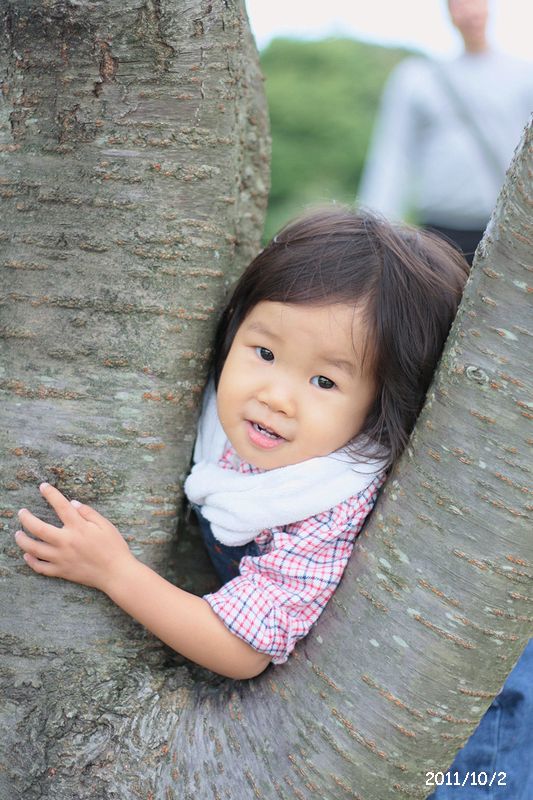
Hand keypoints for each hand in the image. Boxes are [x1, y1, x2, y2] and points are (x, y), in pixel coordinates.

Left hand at [15, 483, 134, 591]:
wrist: (116, 573)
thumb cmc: (114, 547)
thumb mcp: (105, 525)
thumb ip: (88, 513)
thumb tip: (72, 503)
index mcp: (78, 527)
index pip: (61, 506)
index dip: (51, 494)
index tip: (43, 486)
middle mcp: (66, 541)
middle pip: (38, 528)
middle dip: (26, 518)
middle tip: (21, 512)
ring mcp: (61, 557)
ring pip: (34, 549)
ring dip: (22, 540)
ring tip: (18, 534)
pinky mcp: (61, 571)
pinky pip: (40, 567)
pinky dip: (31, 561)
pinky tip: (27, 555)